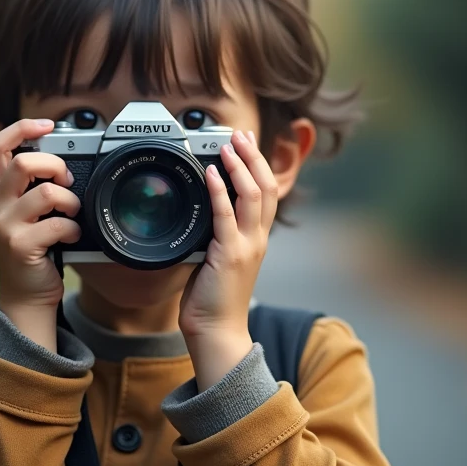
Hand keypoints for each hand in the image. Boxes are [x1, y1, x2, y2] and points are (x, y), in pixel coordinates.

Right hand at [0, 118, 80, 348]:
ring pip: (46, 193)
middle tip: (66, 183)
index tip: (47, 125)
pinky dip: (73, 229)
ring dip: (70, 201)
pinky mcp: (20, 246)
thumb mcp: (27, 214)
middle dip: (55, 166)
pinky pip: (57, 224)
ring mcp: (5, 226)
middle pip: (23, 163)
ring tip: (72, 214)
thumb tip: (62, 160)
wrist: (26, 297)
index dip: (22, 128)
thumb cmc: (34, 252)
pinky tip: (72, 237)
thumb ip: (33, 188)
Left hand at [179, 130, 277, 389]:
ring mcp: (247, 246)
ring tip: (230, 144)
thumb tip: (199, 213)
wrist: (217, 331)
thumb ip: (215, 235)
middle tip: (241, 134)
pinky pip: (226, 215)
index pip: (266, 193)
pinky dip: (220, 190)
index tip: (246, 144)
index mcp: (257, 239)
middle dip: (254, 156)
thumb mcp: (218, 259)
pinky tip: (213, 172)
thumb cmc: (212, 300)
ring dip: (241, 166)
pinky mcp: (230, 255)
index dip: (258, 166)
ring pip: (253, 196)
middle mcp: (258, 239)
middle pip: (266, 187)